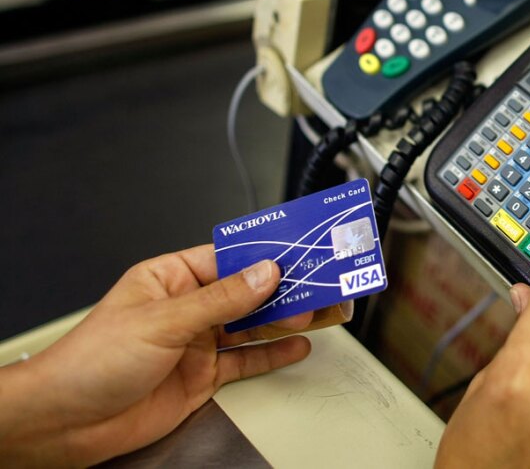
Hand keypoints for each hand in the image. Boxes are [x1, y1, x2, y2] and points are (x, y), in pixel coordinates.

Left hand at [0, 244, 313, 465]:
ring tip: (321, 311)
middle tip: (323, 283)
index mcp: (172, 278)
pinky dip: (274, 353)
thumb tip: (264, 273)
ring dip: (286, 319)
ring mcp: (197, 342)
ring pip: (253, 325)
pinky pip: (246, 360)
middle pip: (248, 291)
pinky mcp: (202, 376)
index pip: (229, 257)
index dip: (266, 253)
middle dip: (286, 288)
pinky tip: (298, 345)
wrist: (66, 423)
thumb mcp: (162, 321)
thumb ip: (221, 300)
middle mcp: (188, 307)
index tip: (299, 247)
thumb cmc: (90, 360)